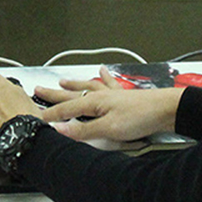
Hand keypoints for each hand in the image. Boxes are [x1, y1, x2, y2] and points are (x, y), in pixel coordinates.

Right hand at [37, 68, 182, 142]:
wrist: (165, 109)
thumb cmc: (139, 118)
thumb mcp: (109, 129)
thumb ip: (84, 130)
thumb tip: (61, 131)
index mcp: (92, 102)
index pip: (65, 109)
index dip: (50, 114)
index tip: (36, 117)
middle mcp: (99, 94)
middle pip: (71, 94)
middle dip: (53, 93)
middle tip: (38, 90)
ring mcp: (111, 93)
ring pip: (86, 86)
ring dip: (73, 84)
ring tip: (62, 81)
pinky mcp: (122, 95)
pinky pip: (108, 83)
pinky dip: (103, 76)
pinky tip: (102, 70)